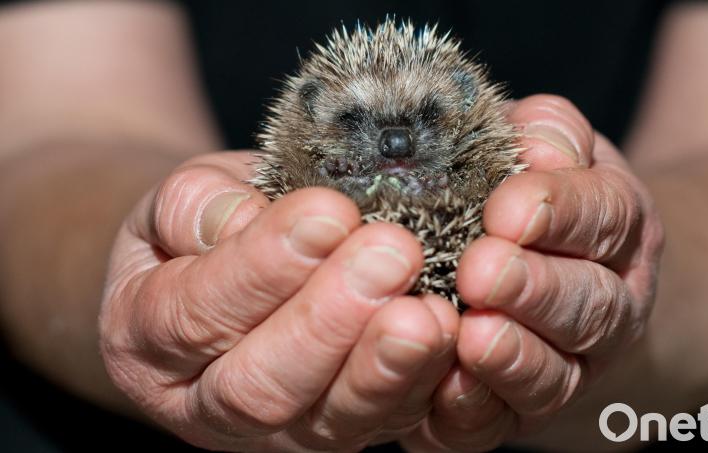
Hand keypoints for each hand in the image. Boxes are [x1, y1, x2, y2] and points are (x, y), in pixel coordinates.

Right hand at [99, 152, 458, 450]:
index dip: (263, 267)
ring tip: (429, 312)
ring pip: (328, 422)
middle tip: (391, 253)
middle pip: (261, 386)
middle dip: (331, 320)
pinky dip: (424, 384)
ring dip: (386, 367)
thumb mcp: (183, 200)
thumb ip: (197, 206)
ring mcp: (277, 428)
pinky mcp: (336, 428)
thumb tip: (242, 220)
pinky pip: (384, 423)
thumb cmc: (204, 228)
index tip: (327, 213)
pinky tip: (450, 335)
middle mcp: (205, 403)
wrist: (221, 268)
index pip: (196, 314)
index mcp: (147, 339)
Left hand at [402, 95, 664, 450]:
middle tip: (481, 273)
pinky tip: (445, 389)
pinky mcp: (516, 411)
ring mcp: (568, 367)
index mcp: (615, 231)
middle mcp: (606, 307)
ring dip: (513, 359)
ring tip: (472, 336)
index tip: (509, 208)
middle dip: (535, 290)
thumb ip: (547, 133)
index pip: (604, 217)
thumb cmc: (537, 201)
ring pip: (554, 376)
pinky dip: (475, 411)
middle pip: (588, 306)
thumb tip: (537, 142)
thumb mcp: (550, 148)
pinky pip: (500, 424)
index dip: (560, 212)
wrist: (556, 276)